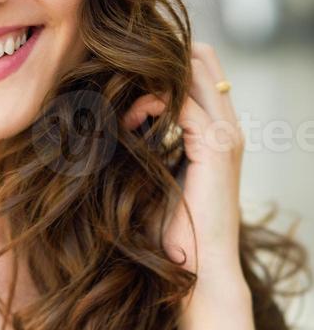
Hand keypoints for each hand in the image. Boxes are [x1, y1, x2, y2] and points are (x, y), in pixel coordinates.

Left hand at [122, 42, 246, 290]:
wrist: (197, 271)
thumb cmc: (169, 234)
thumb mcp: (151, 176)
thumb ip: (139, 144)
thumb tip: (102, 120)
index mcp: (216, 130)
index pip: (197, 69)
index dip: (158, 65)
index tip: (119, 81)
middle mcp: (227, 126)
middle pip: (201, 58)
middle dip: (157, 60)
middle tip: (118, 76)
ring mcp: (226, 135)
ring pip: (194, 71)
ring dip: (151, 78)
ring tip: (120, 103)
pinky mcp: (216, 148)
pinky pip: (182, 102)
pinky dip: (150, 103)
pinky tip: (127, 121)